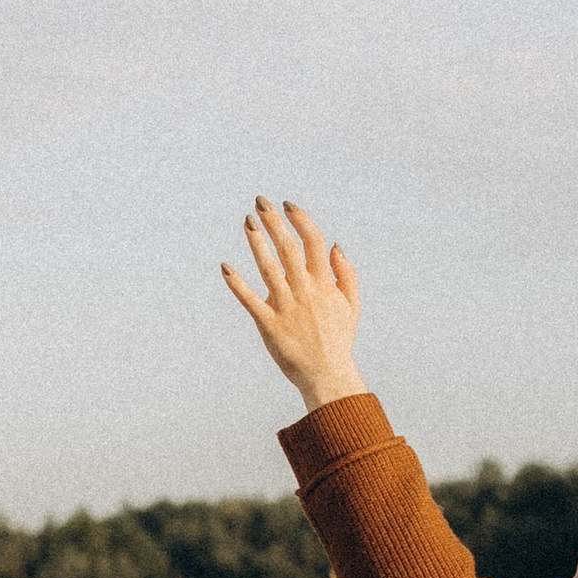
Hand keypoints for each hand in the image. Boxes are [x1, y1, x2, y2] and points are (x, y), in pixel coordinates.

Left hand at [220, 198, 364, 412]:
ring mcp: (286, 306)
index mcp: (324, 284)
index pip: (313, 242)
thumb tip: (334, 245)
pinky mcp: (269, 324)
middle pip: (288, 248)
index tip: (287, 205)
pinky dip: (236, 283)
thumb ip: (346, 274)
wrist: (328, 375)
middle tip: (259, 202)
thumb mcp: (352, 305)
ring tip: (247, 222)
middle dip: (274, 222)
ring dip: (256, 243)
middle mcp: (304, 291)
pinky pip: (249, 300)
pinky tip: (225, 267)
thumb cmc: (339, 340)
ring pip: (268, 268)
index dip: (300, 220)